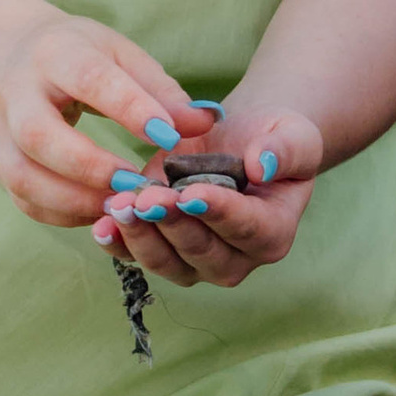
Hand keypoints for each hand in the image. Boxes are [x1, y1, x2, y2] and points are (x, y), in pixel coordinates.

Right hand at [0, 13, 201, 228]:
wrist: (16, 55)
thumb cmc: (83, 56)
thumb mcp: (123, 56)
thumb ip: (162, 92)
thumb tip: (206, 121)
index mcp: (55, 53)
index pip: (88, 78)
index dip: (129, 109)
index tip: (168, 137)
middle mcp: (18, 92)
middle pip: (39, 135)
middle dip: (90, 166)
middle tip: (136, 184)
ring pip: (23, 175)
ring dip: (73, 200)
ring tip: (119, 206)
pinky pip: (24, 199)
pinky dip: (61, 214)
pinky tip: (98, 212)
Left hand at [91, 107, 323, 293]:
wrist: (238, 139)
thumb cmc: (272, 137)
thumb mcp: (293, 134)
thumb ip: (284, 150)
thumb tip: (262, 165)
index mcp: (273, 233)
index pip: (248, 229)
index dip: (219, 213)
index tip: (190, 193)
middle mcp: (235, 258)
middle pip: (202, 253)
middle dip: (172, 225)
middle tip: (147, 196)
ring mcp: (195, 260)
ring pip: (166, 261)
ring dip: (140, 236)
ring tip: (118, 206)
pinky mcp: (162, 248)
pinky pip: (137, 255)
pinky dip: (118, 243)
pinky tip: (102, 225)